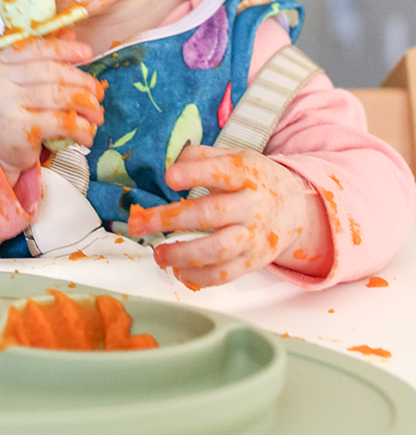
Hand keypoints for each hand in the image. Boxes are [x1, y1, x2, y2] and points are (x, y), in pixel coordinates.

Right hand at [0, 32, 104, 184]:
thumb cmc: (10, 107)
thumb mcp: (20, 79)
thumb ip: (42, 57)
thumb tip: (70, 32)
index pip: (35, 48)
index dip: (64, 49)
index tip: (87, 53)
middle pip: (52, 72)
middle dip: (82, 81)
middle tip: (98, 92)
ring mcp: (6, 105)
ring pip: (59, 96)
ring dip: (86, 105)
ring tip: (97, 113)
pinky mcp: (19, 130)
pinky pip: (60, 122)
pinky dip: (80, 127)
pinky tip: (87, 133)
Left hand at [128, 144, 332, 288]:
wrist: (295, 207)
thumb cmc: (253, 180)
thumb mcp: (235, 157)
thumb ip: (201, 157)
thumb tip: (171, 164)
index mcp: (246, 174)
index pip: (222, 172)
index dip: (195, 174)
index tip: (169, 178)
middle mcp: (252, 205)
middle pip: (212, 214)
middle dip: (171, 220)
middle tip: (139, 223)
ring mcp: (254, 236)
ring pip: (218, 250)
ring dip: (183, 254)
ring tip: (158, 254)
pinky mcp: (253, 261)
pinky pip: (225, 275)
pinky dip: (199, 277)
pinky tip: (178, 270)